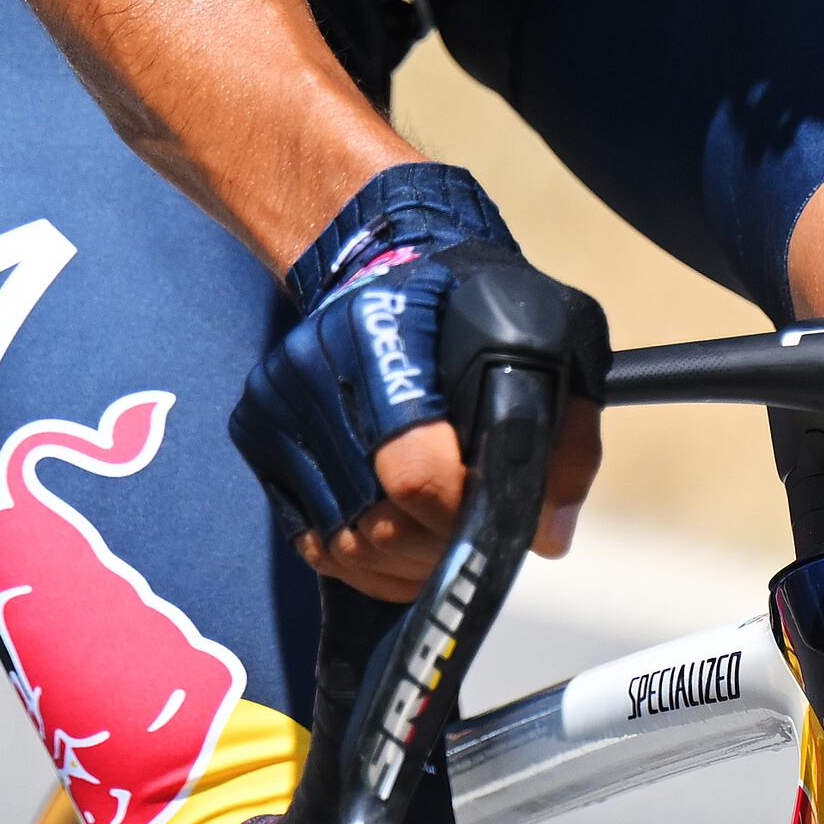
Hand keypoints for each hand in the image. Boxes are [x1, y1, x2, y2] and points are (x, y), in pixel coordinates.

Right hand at [229, 165, 606, 598]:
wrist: (384, 259)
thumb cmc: (472, 304)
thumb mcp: (552, 336)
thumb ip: (566, 436)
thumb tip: (546, 536)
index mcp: (384, 330)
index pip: (414, 474)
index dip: (464, 519)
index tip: (505, 521)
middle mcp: (315, 366)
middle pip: (376, 524)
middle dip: (441, 550)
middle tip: (478, 534)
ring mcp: (277, 401)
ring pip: (342, 545)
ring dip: (404, 563)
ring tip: (444, 535)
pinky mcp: (256, 430)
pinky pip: (312, 543)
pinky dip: (365, 564)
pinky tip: (404, 541)